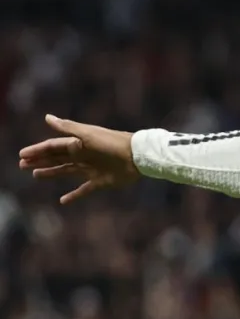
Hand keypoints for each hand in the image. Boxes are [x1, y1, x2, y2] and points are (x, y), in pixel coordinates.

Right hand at [19, 115, 138, 203]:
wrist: (137, 156)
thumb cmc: (112, 142)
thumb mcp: (88, 134)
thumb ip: (68, 128)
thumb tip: (47, 117)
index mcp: (79, 144)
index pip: (53, 147)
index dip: (38, 150)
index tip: (22, 155)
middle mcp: (83, 156)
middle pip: (57, 158)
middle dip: (40, 160)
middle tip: (22, 165)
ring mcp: (91, 169)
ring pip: (66, 171)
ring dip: (51, 173)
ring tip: (36, 175)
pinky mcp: (101, 182)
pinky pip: (84, 190)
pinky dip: (74, 195)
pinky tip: (62, 200)